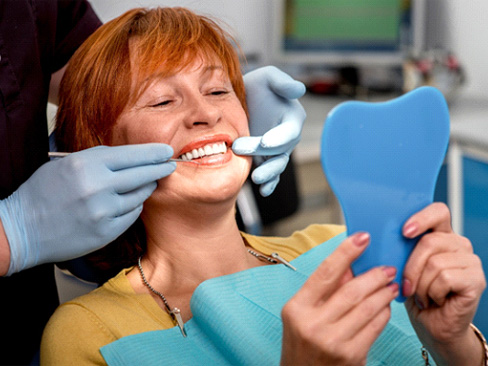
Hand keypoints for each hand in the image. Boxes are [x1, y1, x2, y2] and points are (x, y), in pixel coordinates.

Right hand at [0, 144, 175, 274]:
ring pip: (140, 195)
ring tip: (148, 183)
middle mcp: (98, 187)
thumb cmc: (43, 193)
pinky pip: (132, 215)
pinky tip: (130, 202)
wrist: (22, 229)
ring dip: (146, 188)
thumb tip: (131, 157)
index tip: (166, 151)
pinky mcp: (106, 232)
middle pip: (142, 174)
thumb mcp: (67, 164)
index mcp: (86, 164)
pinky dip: (133, 207)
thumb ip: (99, 159)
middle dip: (160, 168)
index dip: (153, 153)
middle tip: (170, 165)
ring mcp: (103, 211)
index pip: (132, 155)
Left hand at [232, 66, 305, 195]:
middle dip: (263, 153)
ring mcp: (276, 150)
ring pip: (277, 165)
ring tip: (256, 179)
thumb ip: (282, 82)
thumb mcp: (268, 77)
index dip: (279, 137)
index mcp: (292, 118)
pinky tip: (263, 190)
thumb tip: (299, 89)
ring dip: (268, 174)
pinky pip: (271, 174)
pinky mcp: (265, 159)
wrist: (240, 100)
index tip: (266, 142)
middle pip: (280, 150)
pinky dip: (269, 184)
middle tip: (239, 149)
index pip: (289, 131)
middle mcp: (287, 137)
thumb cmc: (257, 86)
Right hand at [281, 232, 398, 365]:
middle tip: (387, 267)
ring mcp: (333, 342)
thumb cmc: (302, 343)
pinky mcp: (352, 356)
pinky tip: (385, 306)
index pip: (325, 273)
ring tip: (390, 285)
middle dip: (374, 275)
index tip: (362, 237)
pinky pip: (375, 327)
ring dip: (383, 293)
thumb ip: (324, 289)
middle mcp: (313, 324)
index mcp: (297, 308)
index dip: (345, 252)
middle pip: (351, 290)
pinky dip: (383, 313)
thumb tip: (350, 264)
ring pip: (367, 308)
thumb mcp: (302, 313)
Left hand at [402, 203, 485, 364]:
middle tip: (407, 286)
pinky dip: (432, 293)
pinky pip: (445, 278)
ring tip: (423, 295)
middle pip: (429, 241)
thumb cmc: (415, 295)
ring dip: (421, 285)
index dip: (422, 218)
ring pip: (435, 263)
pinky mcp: (476, 279)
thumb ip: (400, 248)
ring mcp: (470, 261)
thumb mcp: (402, 267)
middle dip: (411, 267)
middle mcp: (459, 244)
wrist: (431, 326)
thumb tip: (381, 236)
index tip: (405, 232)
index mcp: (441, 235)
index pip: (438, 211)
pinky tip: (435, 300)